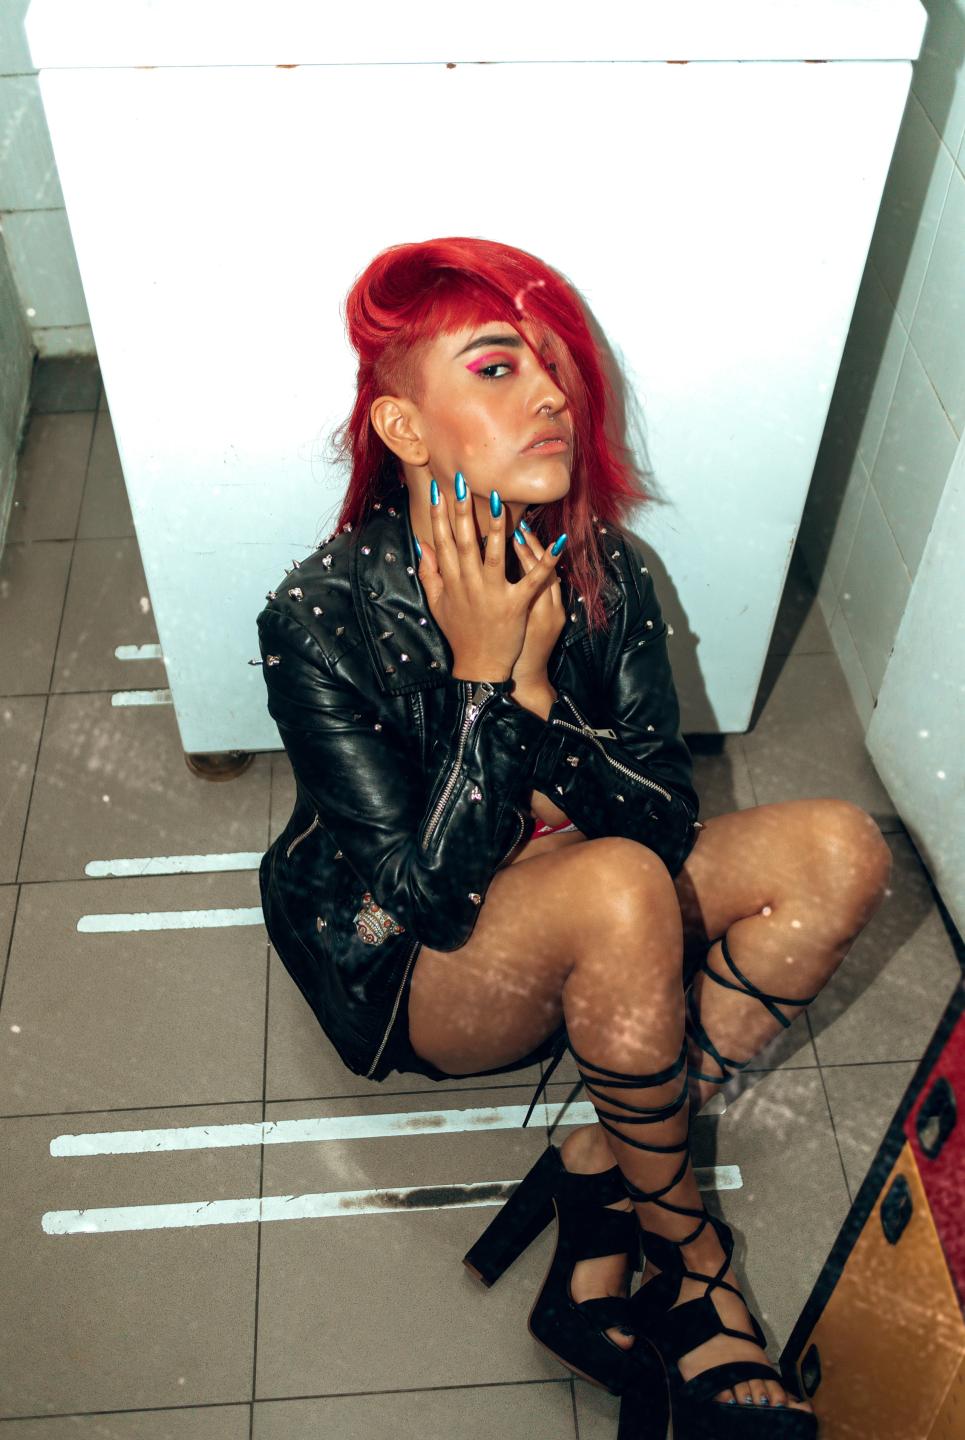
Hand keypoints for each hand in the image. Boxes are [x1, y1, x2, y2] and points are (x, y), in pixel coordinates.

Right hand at [416, 473, 566, 680]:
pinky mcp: (515, 606)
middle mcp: (470, 585)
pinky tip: (557, 542)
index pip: (442, 542)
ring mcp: (493, 594)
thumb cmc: (459, 634)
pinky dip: (546, 563)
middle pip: (465, 542)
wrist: (479, 666)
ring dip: (497, 528)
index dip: (439, 515)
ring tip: (498, 501)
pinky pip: (533, 581)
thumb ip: (429, 573)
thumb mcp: (437, 603)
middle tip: (463, 482)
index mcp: (452, 582)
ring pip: (495, 555)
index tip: (437, 490)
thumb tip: (422, 544)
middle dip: (463, 511)